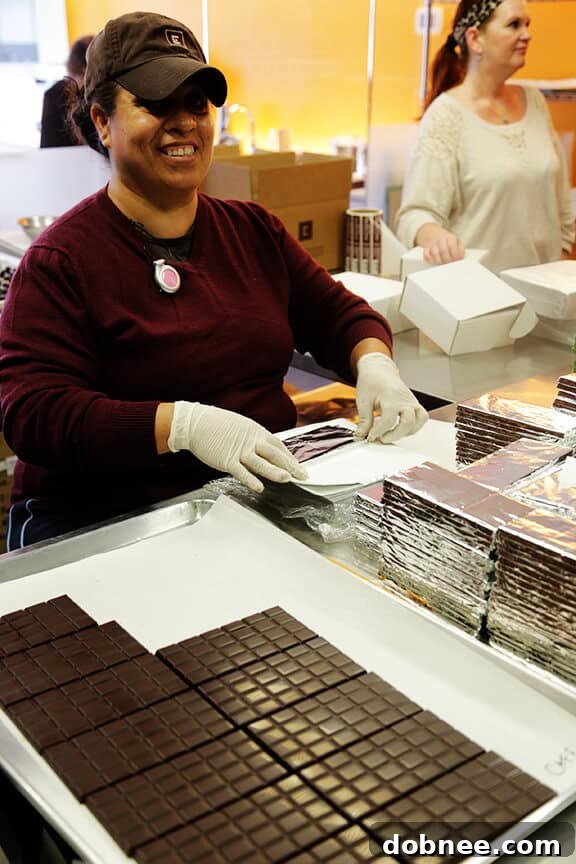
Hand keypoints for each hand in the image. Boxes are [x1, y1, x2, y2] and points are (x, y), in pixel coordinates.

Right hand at [168, 402, 307, 492]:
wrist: (195, 422)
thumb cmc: (216, 424)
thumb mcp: (240, 426)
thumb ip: (253, 438)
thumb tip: (264, 448)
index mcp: (255, 431)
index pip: (278, 445)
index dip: (289, 456)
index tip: (299, 466)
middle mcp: (250, 440)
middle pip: (274, 454)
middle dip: (290, 465)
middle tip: (302, 475)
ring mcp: (239, 451)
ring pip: (261, 462)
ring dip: (275, 471)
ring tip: (287, 479)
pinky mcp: (226, 460)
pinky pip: (241, 472)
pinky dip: (250, 480)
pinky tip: (259, 487)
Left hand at [354, 353, 427, 442]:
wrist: (379, 370)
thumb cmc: (371, 382)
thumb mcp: (363, 400)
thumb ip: (364, 420)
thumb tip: (361, 436)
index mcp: (391, 397)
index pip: (388, 420)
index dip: (378, 432)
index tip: (370, 437)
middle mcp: (405, 399)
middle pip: (408, 423)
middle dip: (394, 435)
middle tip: (381, 438)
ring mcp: (412, 401)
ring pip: (419, 421)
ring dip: (406, 432)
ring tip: (391, 434)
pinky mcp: (414, 404)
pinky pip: (422, 417)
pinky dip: (414, 427)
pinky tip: (400, 429)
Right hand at [416, 225, 464, 264]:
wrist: (437, 235)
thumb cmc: (449, 242)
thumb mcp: (457, 242)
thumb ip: (460, 250)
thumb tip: (461, 259)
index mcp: (450, 237)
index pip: (453, 246)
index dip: (455, 256)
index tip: (456, 261)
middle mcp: (441, 239)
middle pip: (443, 250)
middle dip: (447, 260)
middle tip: (449, 264)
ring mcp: (433, 243)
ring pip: (434, 253)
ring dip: (439, 261)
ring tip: (443, 264)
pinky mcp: (426, 248)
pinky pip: (426, 254)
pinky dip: (429, 259)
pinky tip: (434, 261)